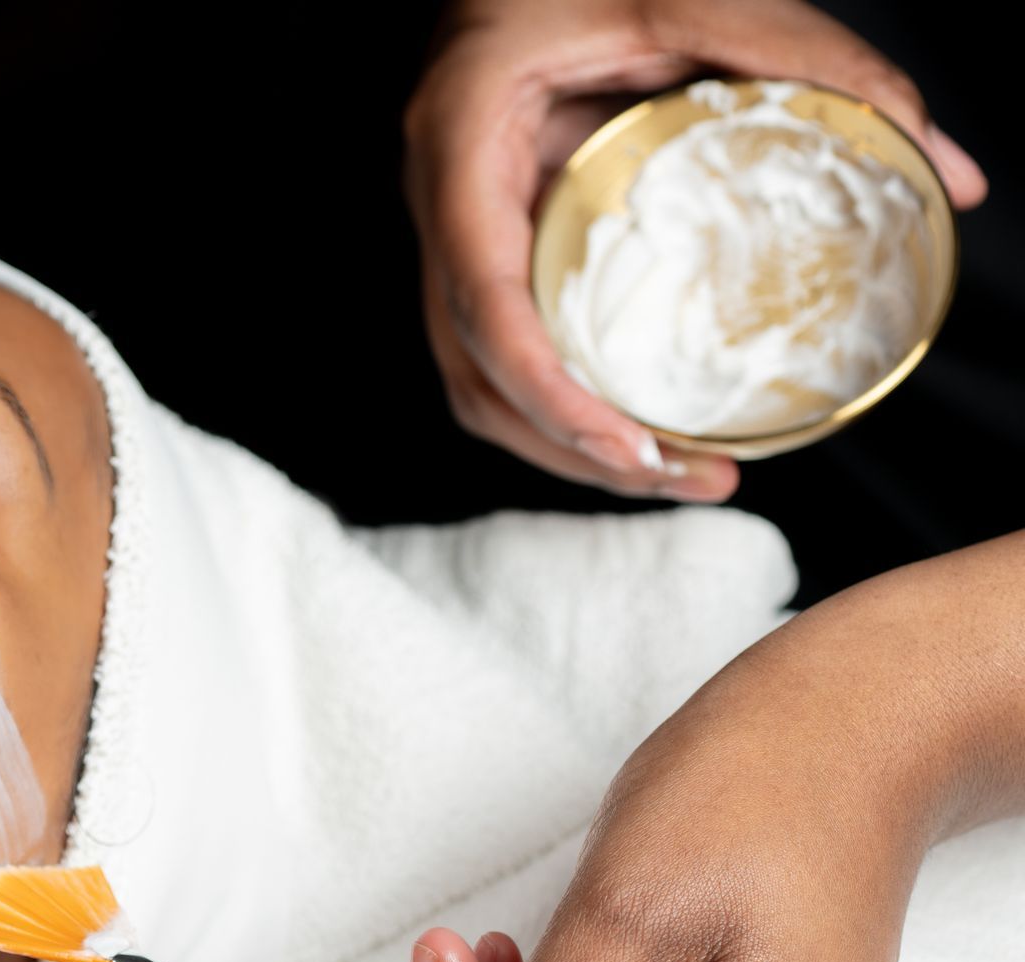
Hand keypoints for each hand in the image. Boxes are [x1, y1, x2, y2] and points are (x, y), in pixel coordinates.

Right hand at [406, 0, 988, 499]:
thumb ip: (812, 65)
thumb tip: (944, 171)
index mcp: (460, 145)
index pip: (482, 298)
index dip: (545, 391)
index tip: (627, 444)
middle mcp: (436, 201)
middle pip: (472, 370)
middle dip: (570, 448)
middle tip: (686, 475)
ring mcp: (447, 229)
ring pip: (472, 379)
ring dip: (559, 447)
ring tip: (669, 472)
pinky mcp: (479, 242)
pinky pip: (493, 351)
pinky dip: (553, 406)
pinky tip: (628, 424)